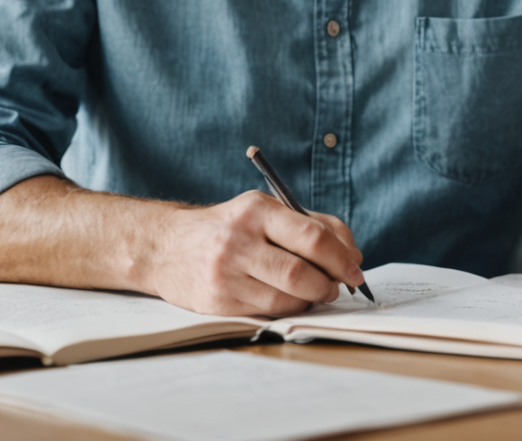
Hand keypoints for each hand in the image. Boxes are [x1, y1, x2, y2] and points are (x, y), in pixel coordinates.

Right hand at [142, 190, 364, 316]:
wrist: (166, 247)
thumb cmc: (227, 228)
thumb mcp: (263, 211)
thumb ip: (310, 225)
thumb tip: (353, 254)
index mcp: (256, 210)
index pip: (312, 236)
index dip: (341, 257)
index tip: (356, 269)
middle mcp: (239, 240)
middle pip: (300, 272)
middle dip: (330, 283)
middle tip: (339, 286)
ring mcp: (226, 273)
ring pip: (286, 297)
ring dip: (311, 299)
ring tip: (315, 292)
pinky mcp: (219, 301)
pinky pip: (268, 311)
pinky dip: (289, 308)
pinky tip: (291, 300)